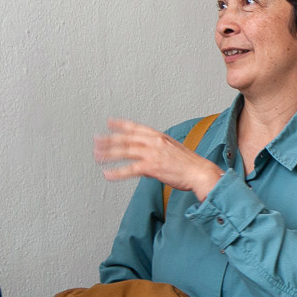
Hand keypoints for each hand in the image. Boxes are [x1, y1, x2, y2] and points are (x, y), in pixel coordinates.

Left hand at [95, 119, 223, 201]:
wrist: (200, 172)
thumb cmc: (190, 165)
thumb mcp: (173, 151)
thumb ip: (157, 152)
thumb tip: (145, 161)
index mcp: (159, 136)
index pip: (136, 127)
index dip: (121, 124)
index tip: (110, 122)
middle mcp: (154, 142)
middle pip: (126, 138)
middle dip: (109, 139)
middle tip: (96, 140)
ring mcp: (152, 154)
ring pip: (125, 151)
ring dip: (108, 154)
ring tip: (97, 156)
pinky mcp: (152, 167)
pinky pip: (130, 169)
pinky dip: (117, 172)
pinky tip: (107, 174)